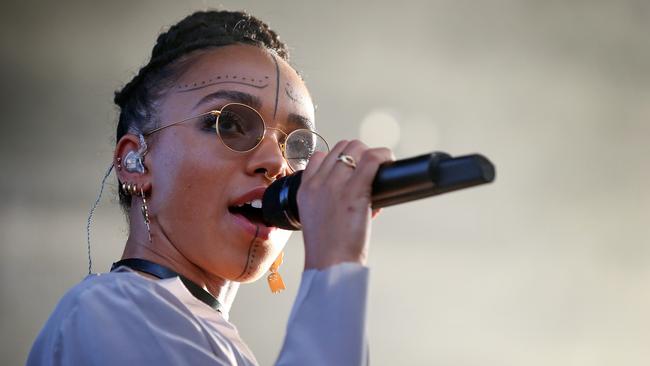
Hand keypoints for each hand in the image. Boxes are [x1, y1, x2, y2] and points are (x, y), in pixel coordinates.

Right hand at [297, 140, 394, 269]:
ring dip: (372, 154)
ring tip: (380, 169)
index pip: (321, 156)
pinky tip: (389, 163)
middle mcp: (318, 183)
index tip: (352, 171)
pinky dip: (384, 156)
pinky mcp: (354, 192)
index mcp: (305, 190)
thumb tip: (354, 195)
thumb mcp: (315, 220)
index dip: (340, 159)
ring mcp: (335, 185)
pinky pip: (371, 160)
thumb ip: (327, 202)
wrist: (329, 265)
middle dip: (359, 154)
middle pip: (341, 147)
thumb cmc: (328, 249)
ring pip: (357, 148)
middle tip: (370, 170)